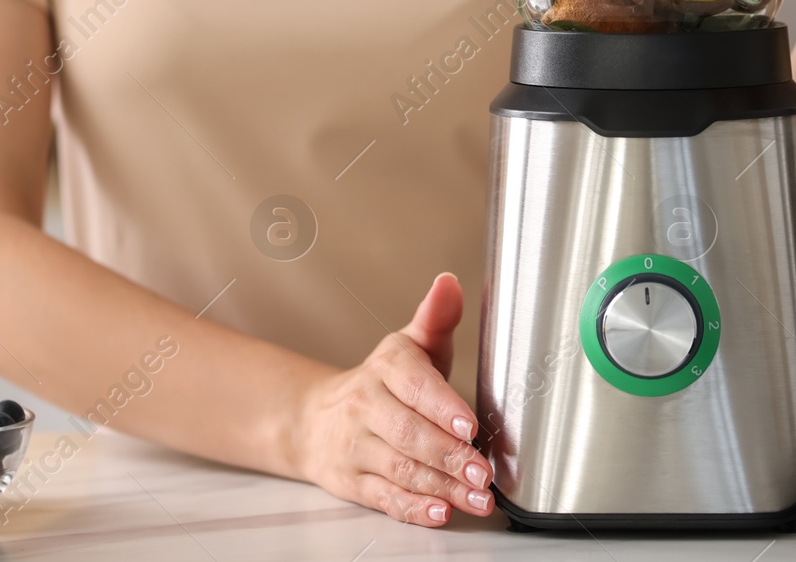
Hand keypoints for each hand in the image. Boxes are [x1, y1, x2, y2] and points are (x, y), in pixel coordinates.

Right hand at [294, 273, 493, 525]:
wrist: (313, 418)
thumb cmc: (380, 383)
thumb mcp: (408, 346)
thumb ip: (436, 318)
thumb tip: (449, 282)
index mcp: (385, 369)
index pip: (414, 386)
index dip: (442, 407)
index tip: (469, 425)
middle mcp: (365, 406)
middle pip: (409, 434)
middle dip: (449, 455)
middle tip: (483, 471)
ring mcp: (356, 447)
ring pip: (401, 469)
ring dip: (442, 487)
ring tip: (477, 498)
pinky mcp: (352, 482)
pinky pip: (385, 498)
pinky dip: (414, 508)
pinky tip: (440, 513)